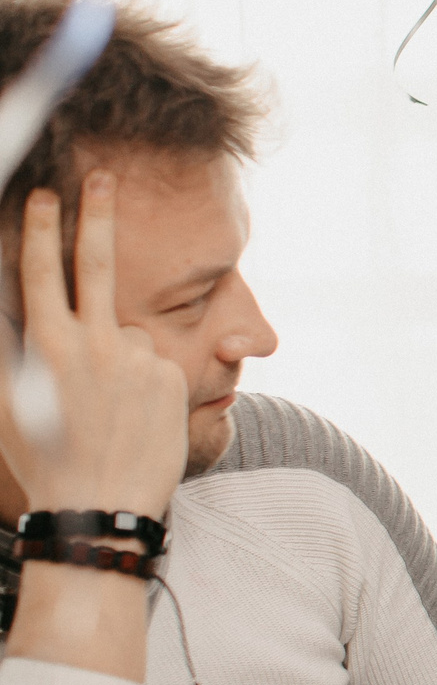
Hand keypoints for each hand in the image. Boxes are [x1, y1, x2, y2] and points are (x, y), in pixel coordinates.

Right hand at [0, 175, 186, 521]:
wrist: (102, 507)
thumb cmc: (47, 457)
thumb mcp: (10, 401)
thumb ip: (9, 349)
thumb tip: (5, 309)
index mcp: (47, 346)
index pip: (40, 272)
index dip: (40, 230)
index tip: (45, 195)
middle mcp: (93, 344)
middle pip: (96, 264)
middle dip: (96, 215)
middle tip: (102, 176)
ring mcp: (137, 358)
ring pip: (125, 336)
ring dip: (116, 360)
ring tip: (106, 410)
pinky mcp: (172, 376)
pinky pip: (154, 365)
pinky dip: (143, 381)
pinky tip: (133, 417)